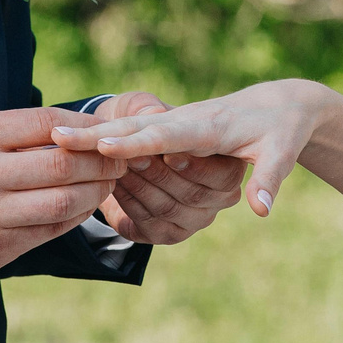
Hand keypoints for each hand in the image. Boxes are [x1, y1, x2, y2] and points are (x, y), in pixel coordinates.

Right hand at [0, 106, 128, 280]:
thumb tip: (74, 128)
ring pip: (64, 202)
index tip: (102, 132)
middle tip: (120, 159)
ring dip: (95, 192)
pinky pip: (50, 231)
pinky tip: (82, 206)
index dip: (84, 128)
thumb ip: (12, 131)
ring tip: (106, 183)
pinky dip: (74, 217)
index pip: (47, 123)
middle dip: (101, 162)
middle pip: (64, 165)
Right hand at [54, 79, 332, 218]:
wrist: (279, 102)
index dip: (136, 142)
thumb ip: (270, 178)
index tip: (105, 144)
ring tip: (53, 137)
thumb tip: (262, 210)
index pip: (167, 135)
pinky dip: (103, 135)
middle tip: (56, 135)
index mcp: (210, 127)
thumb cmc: (281, 129)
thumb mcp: (283, 150)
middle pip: (134, 126)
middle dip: (96, 132)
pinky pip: (131, 131)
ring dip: (92, 132)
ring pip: (127, 125)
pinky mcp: (168, 127)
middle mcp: (185, 120)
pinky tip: (75, 144)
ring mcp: (173, 122)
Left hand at [83, 92, 246, 243]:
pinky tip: (113, 184)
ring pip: (166, 209)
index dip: (193, 166)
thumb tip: (152, 114)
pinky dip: (128, 202)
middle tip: (132, 157)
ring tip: (117, 167)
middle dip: (158, 174)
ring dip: (139, 186)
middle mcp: (217, 200)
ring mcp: (193, 221)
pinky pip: (147, 223)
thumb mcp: (145, 108)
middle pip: (191, 194)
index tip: (168, 153)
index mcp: (228, 168)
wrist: (124, 148)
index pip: (219, 175)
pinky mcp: (165, 234)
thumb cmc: (145, 121)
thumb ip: (152, 110)